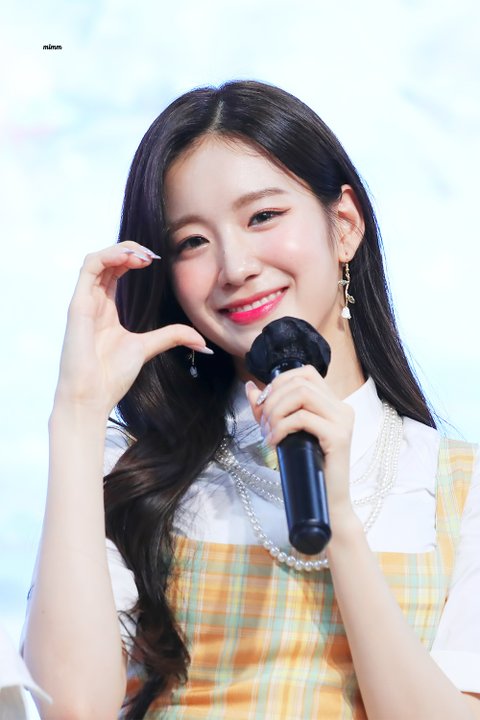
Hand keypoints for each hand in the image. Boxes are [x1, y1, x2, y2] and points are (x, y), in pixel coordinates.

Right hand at [55, 242, 210, 415]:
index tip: (157, 261)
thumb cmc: (111, 376)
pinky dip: (108, 256)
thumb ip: (172, 337)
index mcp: (106, 309)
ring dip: (120, 250)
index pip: (114, 270)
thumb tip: (203, 342)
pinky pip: (88, 268)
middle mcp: (92, 302)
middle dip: (130, 250)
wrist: (92, 397)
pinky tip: (129, 258)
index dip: (133, 258)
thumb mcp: (148, 348)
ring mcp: (84, 303)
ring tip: (143, 256)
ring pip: (96, 260)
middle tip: (152, 256)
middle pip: (106, 261)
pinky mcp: (78, 306)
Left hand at [245, 366, 354, 515]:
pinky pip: (303, 418)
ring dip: (276, 411)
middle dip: (273, 399)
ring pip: (302, 394)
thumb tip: (250, 387)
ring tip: (268, 432)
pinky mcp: (338, 436)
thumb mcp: (284, 432)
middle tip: (263, 423)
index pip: (306, 373)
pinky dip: (282, 427)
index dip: (280, 382)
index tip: (265, 405)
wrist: (328, 502)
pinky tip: (275, 442)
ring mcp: (343, 421)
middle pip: (300, 382)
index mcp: (333, 404)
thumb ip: (269, 409)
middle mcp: (342, 408)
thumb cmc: (306, 468)